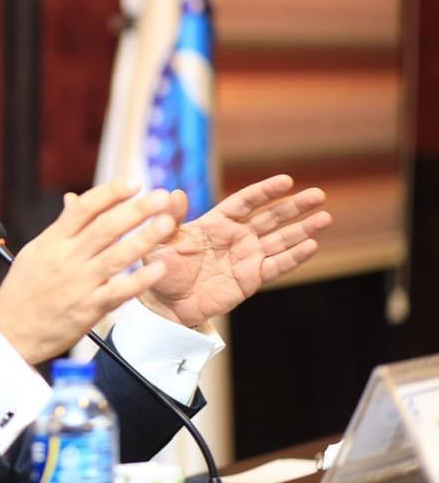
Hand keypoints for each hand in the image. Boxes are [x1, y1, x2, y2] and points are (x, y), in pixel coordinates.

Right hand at [0, 182, 178, 365]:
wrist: (8, 331)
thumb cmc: (21, 291)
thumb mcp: (35, 252)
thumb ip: (59, 228)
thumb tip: (73, 201)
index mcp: (51, 241)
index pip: (84, 208)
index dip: (110, 193)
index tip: (133, 183)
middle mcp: (66, 258)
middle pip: (105, 227)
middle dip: (136, 209)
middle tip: (160, 196)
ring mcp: (78, 284)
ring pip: (116, 256)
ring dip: (145, 238)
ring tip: (167, 223)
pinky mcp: (87, 310)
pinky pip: (118, 292)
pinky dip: (139, 280)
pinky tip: (158, 268)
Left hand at [140, 175, 332, 327]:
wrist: (165, 304)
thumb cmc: (161, 269)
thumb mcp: (160, 241)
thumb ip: (171, 219)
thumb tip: (173, 193)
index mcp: (216, 222)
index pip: (245, 202)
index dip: (265, 191)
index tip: (287, 181)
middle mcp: (236, 236)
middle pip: (270, 217)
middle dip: (294, 207)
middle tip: (318, 195)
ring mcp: (246, 257)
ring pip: (280, 240)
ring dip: (303, 229)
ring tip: (325, 218)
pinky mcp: (251, 279)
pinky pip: (276, 266)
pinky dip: (294, 257)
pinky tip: (312, 245)